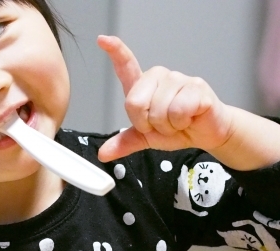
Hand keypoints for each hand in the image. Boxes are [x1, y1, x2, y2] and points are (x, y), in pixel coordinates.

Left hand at [96, 35, 233, 161]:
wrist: (206, 134)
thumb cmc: (177, 129)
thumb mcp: (146, 138)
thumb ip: (124, 143)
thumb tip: (103, 154)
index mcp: (143, 86)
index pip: (126, 65)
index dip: (115, 51)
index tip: (102, 39)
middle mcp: (159, 77)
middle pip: (135, 103)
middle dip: (147, 124)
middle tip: (163, 124)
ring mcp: (178, 79)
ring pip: (158, 110)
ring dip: (167, 126)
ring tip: (178, 121)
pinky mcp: (196, 86)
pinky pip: (178, 111)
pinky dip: (181, 123)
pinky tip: (190, 118)